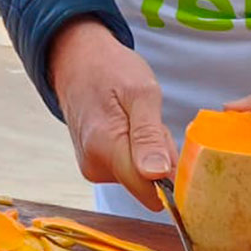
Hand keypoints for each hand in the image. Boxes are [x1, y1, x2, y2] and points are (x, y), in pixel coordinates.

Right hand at [49, 16, 175, 210]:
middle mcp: (94, 165)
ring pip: (140, 177)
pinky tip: (128, 126)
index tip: (174, 144)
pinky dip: (137, 152)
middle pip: (148, 184)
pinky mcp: (93, 165)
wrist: (76, 59)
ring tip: (137, 119)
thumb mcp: (141, 92)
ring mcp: (91, 167)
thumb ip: (149, 136)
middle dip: (161, 159)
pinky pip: (128, 169)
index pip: (151, 192)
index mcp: (105, 147)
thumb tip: (157, 175)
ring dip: (150, 154)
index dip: (173, 176)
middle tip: (152, 122)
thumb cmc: (111, 69)